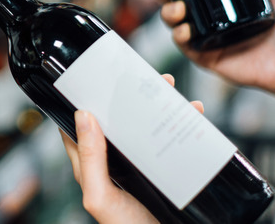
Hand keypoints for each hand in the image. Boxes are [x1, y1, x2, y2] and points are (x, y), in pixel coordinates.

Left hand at [60, 74, 203, 223]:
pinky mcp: (166, 172)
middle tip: (141, 77)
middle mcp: (116, 164)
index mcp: (93, 167)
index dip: (85, 101)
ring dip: (158, 105)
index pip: (81, 126)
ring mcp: (142, 167)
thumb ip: (89, 159)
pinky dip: (183, 125)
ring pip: (147, 127)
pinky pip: (173, 141)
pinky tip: (194, 114)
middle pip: (118, 120)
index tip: (95, 76)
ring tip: (170, 88)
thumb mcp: (100, 198)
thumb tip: (83, 116)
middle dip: (128, 97)